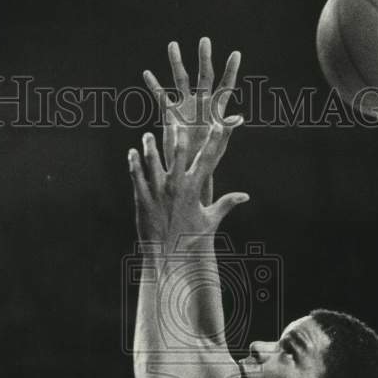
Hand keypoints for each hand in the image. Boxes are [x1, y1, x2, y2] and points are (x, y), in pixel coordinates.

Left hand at [128, 124, 248, 249]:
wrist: (168, 257)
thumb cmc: (190, 239)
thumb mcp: (210, 220)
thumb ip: (226, 204)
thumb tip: (245, 196)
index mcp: (194, 189)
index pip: (208, 159)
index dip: (216, 139)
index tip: (220, 122)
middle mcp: (176, 187)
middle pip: (179, 153)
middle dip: (180, 135)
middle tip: (179, 120)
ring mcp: (158, 192)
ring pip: (153, 162)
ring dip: (150, 146)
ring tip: (147, 135)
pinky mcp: (142, 200)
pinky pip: (137, 177)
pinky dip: (134, 164)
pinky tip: (131, 153)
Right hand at [143, 39, 242, 181]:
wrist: (188, 169)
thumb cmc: (206, 159)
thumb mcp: (217, 145)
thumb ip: (226, 130)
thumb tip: (238, 118)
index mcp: (216, 109)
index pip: (226, 85)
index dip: (231, 70)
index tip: (236, 53)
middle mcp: (201, 103)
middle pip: (204, 76)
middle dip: (204, 58)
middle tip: (204, 40)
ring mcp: (186, 107)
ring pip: (181, 80)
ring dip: (177, 62)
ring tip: (172, 45)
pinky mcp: (171, 114)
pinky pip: (162, 96)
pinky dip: (154, 85)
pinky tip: (147, 73)